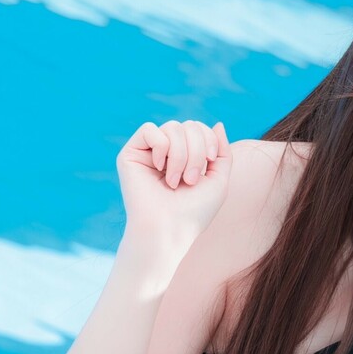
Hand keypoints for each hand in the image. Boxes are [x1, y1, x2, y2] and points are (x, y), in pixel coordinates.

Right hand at [117, 120, 231, 250]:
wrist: (168, 229)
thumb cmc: (194, 210)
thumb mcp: (219, 180)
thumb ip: (222, 152)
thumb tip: (218, 124)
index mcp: (186, 157)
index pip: (200, 129)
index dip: (209, 140)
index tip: (210, 162)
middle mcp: (167, 152)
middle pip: (189, 125)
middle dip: (196, 151)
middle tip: (190, 180)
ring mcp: (148, 152)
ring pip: (172, 127)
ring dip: (181, 155)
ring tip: (175, 181)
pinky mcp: (130, 154)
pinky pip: (150, 130)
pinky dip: (161, 147)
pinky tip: (159, 168)